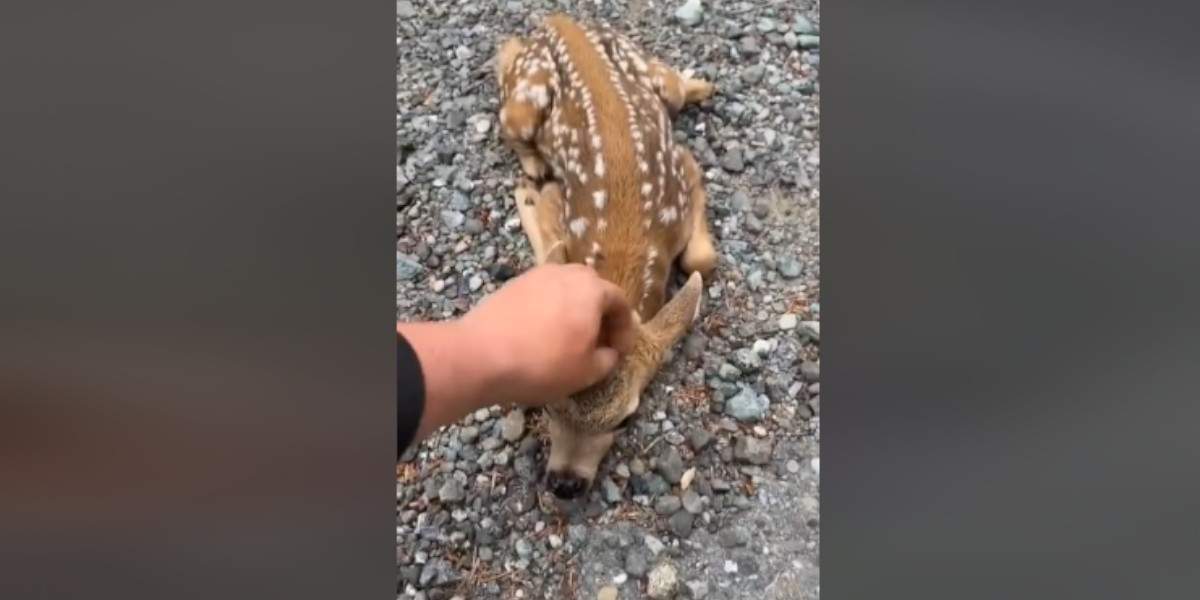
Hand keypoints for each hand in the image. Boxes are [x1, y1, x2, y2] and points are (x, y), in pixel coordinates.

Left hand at [459, 263, 633, 405]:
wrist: (480, 355)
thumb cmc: (543, 364)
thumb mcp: (586, 372)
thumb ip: (608, 359)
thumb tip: (609, 351)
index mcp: (592, 289)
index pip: (621, 303)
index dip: (625, 330)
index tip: (619, 352)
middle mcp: (567, 273)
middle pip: (593, 291)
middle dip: (600, 316)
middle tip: (597, 344)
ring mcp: (537, 275)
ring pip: (566, 291)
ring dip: (574, 312)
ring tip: (568, 340)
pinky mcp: (513, 284)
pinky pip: (543, 295)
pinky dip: (550, 311)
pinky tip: (541, 335)